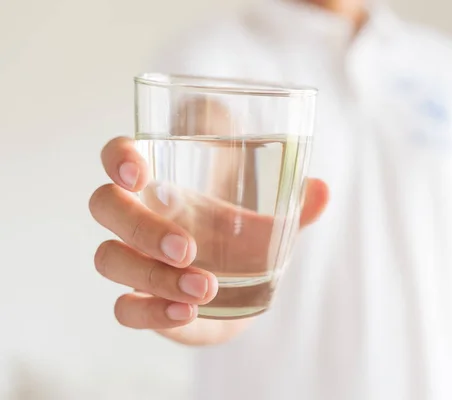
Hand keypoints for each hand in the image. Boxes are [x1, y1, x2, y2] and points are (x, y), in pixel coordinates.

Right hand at [89, 137, 327, 344]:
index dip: (118, 157)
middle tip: (188, 247)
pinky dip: (151, 312)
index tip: (139, 171)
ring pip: (108, 258)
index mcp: (163, 187)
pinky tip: (188, 312)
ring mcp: (134, 262)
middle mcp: (139, 220)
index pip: (119, 157)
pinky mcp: (141, 302)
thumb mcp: (270, 222)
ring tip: (204, 285)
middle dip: (141, 226)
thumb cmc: (245, 242)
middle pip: (105, 207)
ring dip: (153, 274)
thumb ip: (296, 206)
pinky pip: (124, 308)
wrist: (242, 292)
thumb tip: (322, 189)